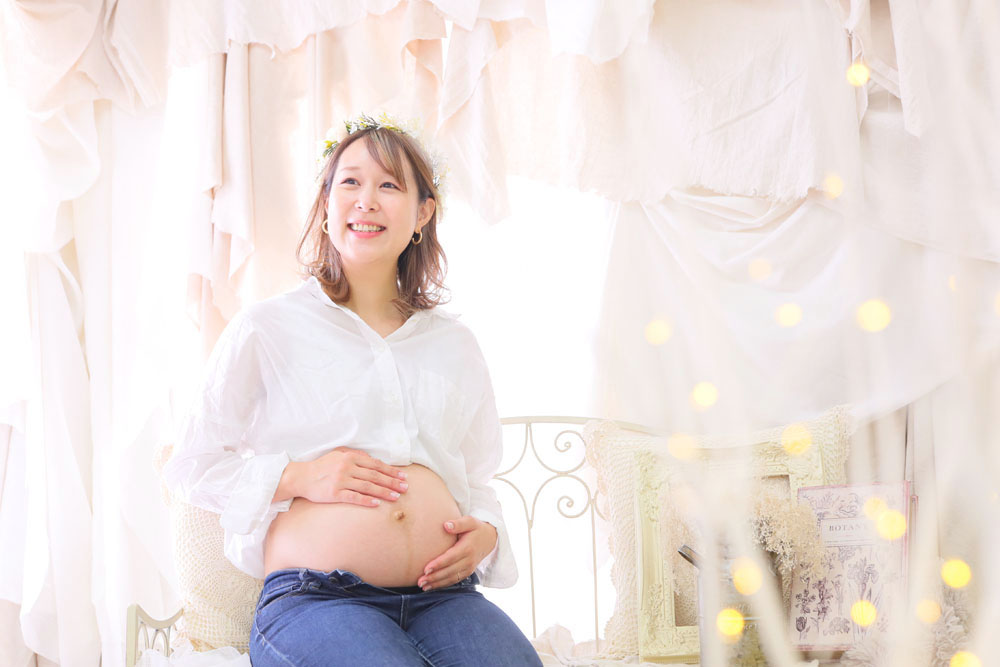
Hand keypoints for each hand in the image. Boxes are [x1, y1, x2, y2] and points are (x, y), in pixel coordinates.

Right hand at [292, 446, 408, 505]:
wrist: (301, 477)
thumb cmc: (322, 466)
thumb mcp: (338, 455)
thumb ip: (355, 455)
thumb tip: (372, 459)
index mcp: (350, 457)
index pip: (375, 464)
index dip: (391, 471)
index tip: (403, 476)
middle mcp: (347, 467)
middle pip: (375, 475)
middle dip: (392, 482)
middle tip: (405, 488)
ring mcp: (341, 480)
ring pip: (368, 486)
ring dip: (384, 492)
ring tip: (396, 497)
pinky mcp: (335, 493)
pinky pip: (354, 497)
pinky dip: (367, 500)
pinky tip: (377, 504)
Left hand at [417, 516, 497, 590]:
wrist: (490, 539)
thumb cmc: (476, 528)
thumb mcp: (470, 521)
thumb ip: (458, 524)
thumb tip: (446, 525)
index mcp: (467, 548)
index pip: (451, 558)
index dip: (438, 564)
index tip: (426, 569)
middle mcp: (469, 560)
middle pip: (449, 571)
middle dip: (434, 577)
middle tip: (420, 581)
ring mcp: (469, 568)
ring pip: (451, 578)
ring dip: (437, 584)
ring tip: (423, 586)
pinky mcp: (467, 572)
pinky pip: (454, 580)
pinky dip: (443, 585)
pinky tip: (431, 587)